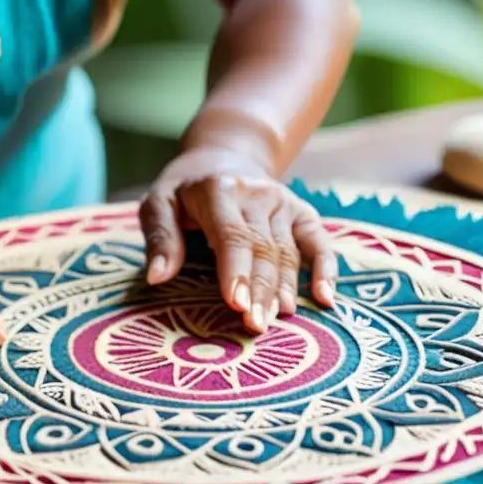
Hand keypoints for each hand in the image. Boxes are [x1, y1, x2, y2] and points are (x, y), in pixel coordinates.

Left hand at [139, 148, 336, 332]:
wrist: (223, 157)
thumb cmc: (184, 191)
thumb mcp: (159, 203)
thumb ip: (160, 238)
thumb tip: (157, 278)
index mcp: (219, 189)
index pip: (231, 233)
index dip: (235, 270)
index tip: (236, 304)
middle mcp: (256, 193)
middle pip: (262, 247)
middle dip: (260, 289)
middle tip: (256, 326)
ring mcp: (282, 202)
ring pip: (287, 251)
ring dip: (285, 288)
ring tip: (278, 321)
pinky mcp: (301, 212)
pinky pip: (319, 242)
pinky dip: (325, 270)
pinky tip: (325, 299)